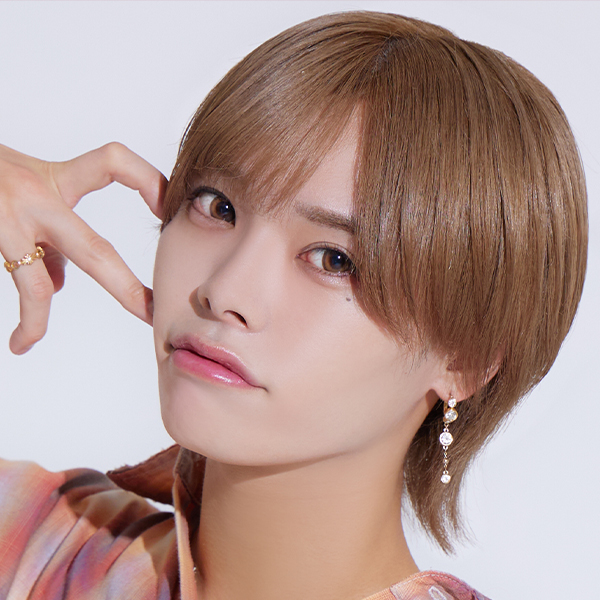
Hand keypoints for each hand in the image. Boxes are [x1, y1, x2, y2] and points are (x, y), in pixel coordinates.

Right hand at [0, 142, 166, 354]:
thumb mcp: (29, 192)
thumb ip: (52, 237)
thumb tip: (60, 286)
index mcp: (56, 179)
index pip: (114, 163)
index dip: (148, 180)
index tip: (167, 211)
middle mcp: (35, 196)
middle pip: (94, 249)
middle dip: (126, 289)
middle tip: (153, 315)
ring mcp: (9, 221)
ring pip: (39, 282)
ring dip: (45, 317)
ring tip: (63, 344)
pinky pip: (19, 289)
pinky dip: (27, 321)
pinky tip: (23, 343)